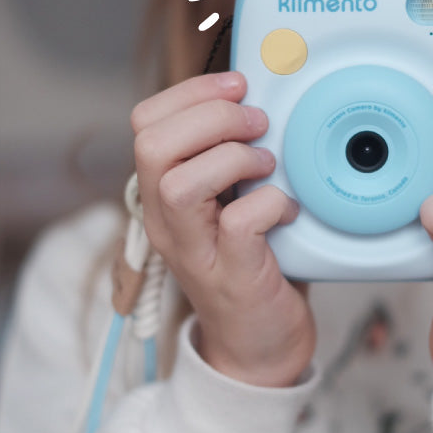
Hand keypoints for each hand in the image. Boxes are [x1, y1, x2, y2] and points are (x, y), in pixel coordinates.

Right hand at [131, 71, 315, 387]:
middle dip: (212, 117)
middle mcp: (166, 221)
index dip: (192, 92)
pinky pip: (238, 224)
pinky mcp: (231, 277)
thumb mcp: (231, 198)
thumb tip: (259, 97)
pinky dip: (269, 204)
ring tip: (266, 165)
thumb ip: (231, 155)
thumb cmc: (251, 262)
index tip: (238, 84)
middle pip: (153, 145)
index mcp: (163, 193)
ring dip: (233, 158)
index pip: (146, 123)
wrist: (258, 348)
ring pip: (179, 183)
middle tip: (256, 124)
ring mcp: (194, 252)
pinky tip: (287, 208)